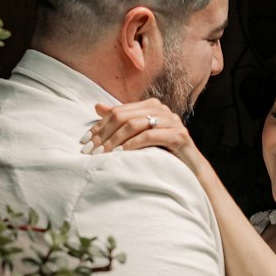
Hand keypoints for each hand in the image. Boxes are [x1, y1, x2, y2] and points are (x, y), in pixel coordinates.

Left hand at [80, 98, 203, 173]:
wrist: (191, 170)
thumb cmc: (164, 152)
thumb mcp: (139, 136)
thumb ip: (121, 120)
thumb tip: (97, 106)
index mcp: (150, 105)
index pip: (118, 111)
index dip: (99, 126)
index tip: (84, 141)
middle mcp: (161, 109)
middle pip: (124, 116)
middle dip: (104, 134)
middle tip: (90, 150)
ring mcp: (171, 121)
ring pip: (135, 124)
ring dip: (115, 140)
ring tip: (103, 154)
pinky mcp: (178, 135)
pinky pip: (150, 136)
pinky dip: (133, 144)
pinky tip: (121, 154)